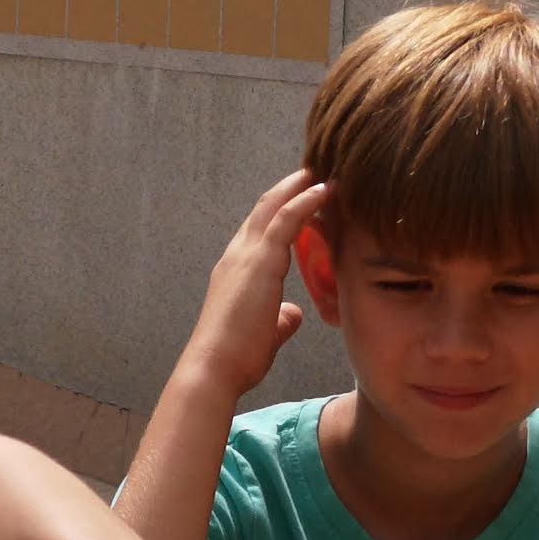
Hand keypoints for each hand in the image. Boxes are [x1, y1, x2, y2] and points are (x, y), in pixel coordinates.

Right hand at [178, 172, 328, 401]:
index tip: (299, 199)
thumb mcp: (265, 332)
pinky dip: (305, 201)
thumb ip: (280, 319)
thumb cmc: (237, 357)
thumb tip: (292, 314)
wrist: (215, 367)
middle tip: (311, 173)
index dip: (278, 213)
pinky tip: (324, 190)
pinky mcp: (260, 260)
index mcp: (236, 271)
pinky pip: (286, 219)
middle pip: (263, 210)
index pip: (258, 232)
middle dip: (286, 190)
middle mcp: (237, 255)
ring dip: (298, 187)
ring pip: (273, 207)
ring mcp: (246, 255)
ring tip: (321, 173)